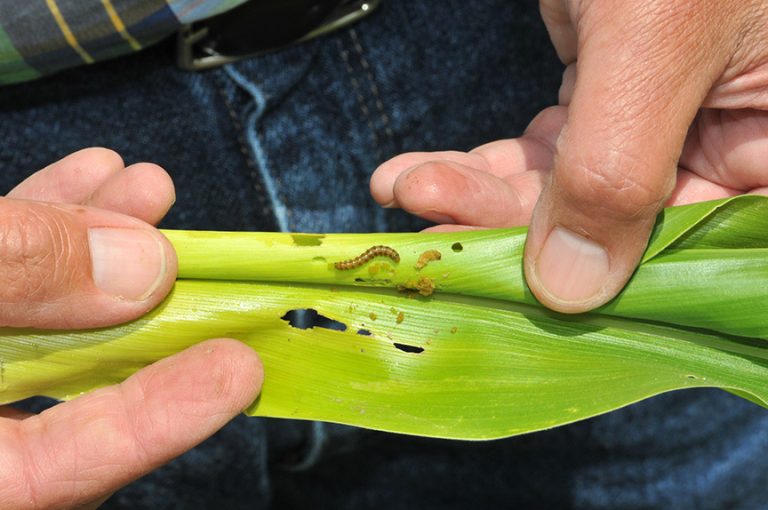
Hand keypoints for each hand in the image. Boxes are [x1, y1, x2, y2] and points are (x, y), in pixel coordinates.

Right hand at [0, 149, 262, 508]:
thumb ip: (15, 271)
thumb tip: (142, 269)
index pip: (56, 472)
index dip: (154, 420)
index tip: (238, 370)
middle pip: (60, 388)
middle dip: (139, 307)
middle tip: (194, 257)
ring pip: (36, 317)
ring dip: (97, 245)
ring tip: (148, 187)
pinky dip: (41, 225)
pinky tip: (89, 174)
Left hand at [371, 0, 767, 312]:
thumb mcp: (657, 37)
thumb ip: (618, 172)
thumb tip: (571, 292)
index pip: (698, 247)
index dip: (604, 278)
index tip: (509, 280)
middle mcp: (727, 142)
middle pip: (613, 231)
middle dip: (507, 224)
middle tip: (423, 220)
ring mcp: (662, 122)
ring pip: (563, 197)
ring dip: (475, 194)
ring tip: (401, 186)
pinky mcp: (607, 98)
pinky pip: (541, 157)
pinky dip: (479, 165)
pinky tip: (421, 171)